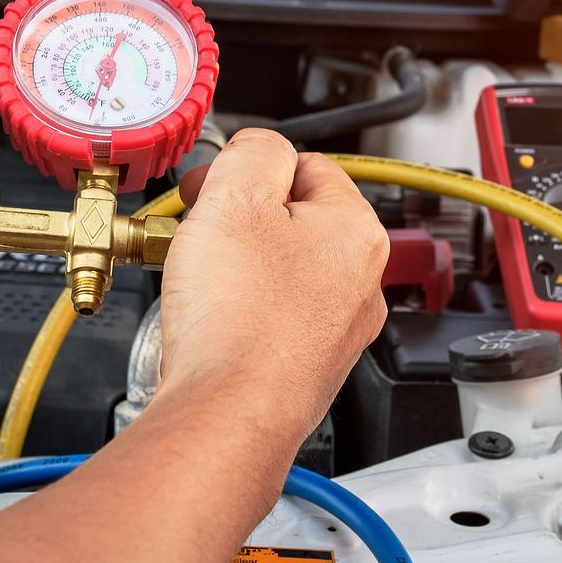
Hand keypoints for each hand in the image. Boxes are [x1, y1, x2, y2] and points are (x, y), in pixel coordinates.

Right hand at [155, 129, 387, 445]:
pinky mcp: (306, 364)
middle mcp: (360, 282)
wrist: (227, 415)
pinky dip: (242, 309)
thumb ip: (253, 152)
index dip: (249, 168)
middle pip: (293, 218)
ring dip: (239, 263)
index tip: (213, 186)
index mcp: (357, 231)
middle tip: (201, 229)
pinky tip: (213, 318)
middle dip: (241, 217)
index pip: (305, 165)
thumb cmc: (239, 320)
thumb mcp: (236, 198)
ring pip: (281, 269)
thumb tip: (259, 147)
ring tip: (203, 277)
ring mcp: (336, 329)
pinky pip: (273, 315)